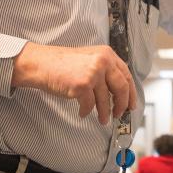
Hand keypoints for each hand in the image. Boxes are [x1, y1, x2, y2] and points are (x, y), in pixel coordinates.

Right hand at [11, 43, 136, 124]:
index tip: (131, 104)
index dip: (131, 92)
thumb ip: (105, 71)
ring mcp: (93, 73)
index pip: (126, 75)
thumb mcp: (89, 59)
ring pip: (105, 100)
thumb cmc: (62, 63)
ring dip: (104, 113)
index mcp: (107, 54)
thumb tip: (118, 92)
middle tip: (119, 114)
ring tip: (102, 119)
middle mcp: (103, 61)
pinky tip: (82, 112)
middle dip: (122, 105)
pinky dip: (86, 111)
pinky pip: (90, 105)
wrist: (41, 64)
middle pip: (122, 88)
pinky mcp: (83, 85)